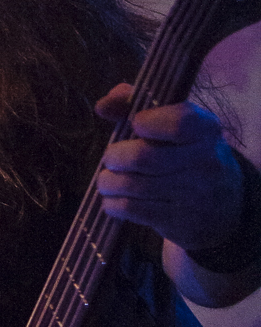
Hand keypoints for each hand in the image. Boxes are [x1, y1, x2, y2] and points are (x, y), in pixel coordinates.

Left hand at [95, 83, 242, 252]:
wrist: (222, 205)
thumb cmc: (186, 154)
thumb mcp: (175, 125)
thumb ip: (136, 106)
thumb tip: (103, 106)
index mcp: (206, 130)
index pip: (179, 122)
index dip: (148, 122)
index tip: (135, 124)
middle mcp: (205, 161)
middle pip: (145, 157)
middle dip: (115, 156)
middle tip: (110, 158)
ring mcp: (194, 194)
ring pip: (134, 185)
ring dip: (109, 182)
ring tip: (106, 180)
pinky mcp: (178, 220)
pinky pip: (133, 209)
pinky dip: (113, 204)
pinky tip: (113, 199)